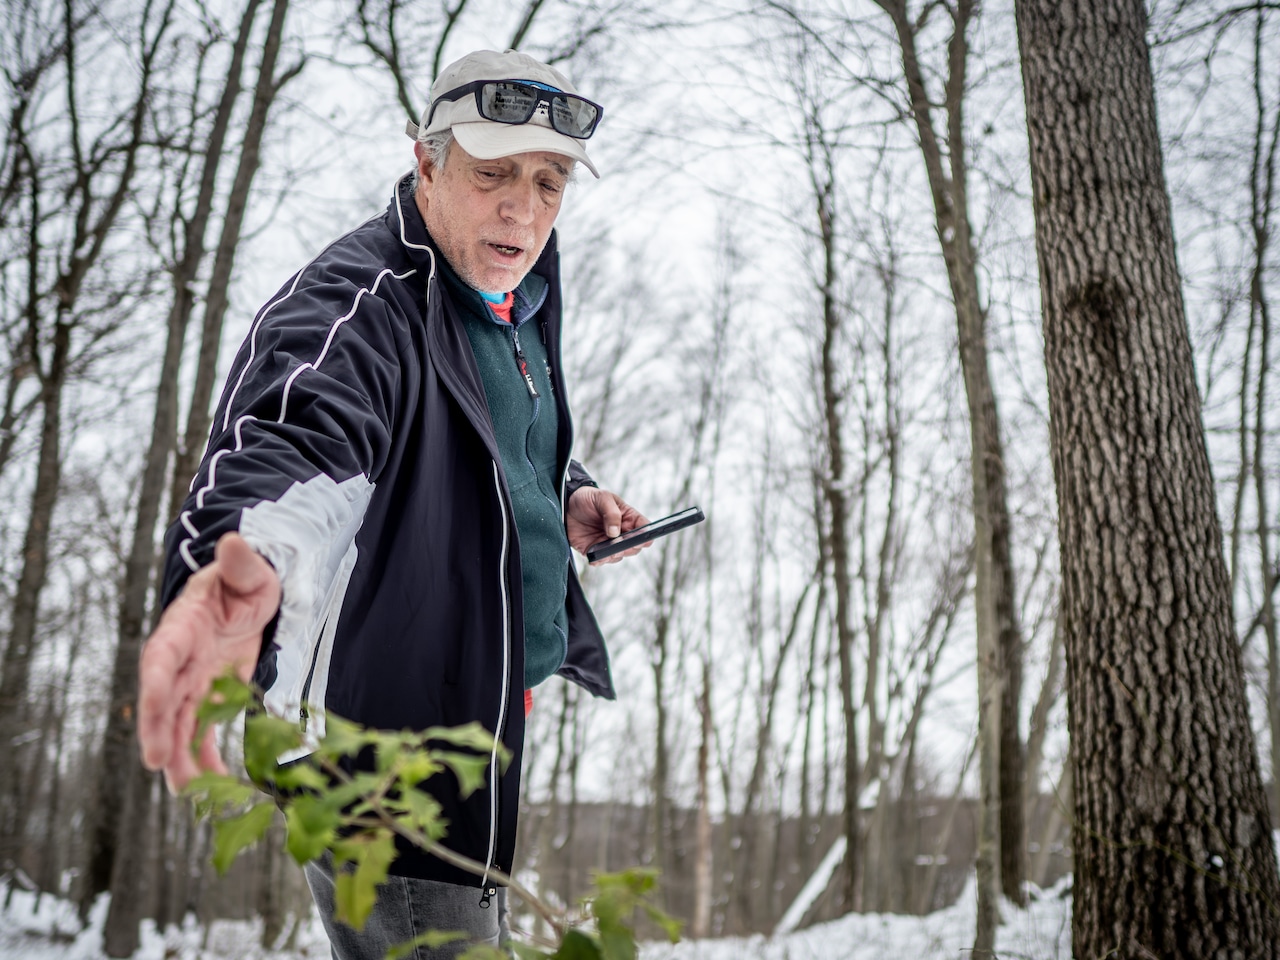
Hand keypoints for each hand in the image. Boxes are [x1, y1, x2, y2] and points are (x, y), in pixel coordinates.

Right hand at [137, 532, 280, 791]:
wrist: (251, 593)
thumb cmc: (245, 578)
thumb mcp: (249, 569)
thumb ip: (241, 563)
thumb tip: (235, 542)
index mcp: (183, 627)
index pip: (162, 657)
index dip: (156, 682)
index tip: (155, 705)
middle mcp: (181, 659)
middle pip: (165, 700)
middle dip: (160, 731)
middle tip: (160, 764)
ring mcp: (195, 681)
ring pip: (181, 724)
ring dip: (182, 756)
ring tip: (189, 792)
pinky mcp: (213, 695)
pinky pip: (205, 730)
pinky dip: (207, 755)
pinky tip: (214, 783)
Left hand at [565, 487, 649, 564]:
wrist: (567, 505)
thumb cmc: (588, 498)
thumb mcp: (602, 498)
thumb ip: (611, 513)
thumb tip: (615, 532)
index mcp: (628, 518)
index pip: (644, 528)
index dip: (646, 534)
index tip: (641, 537)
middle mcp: (622, 533)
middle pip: (635, 546)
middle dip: (629, 547)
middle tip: (619, 543)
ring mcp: (609, 543)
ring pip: (619, 555)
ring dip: (614, 555)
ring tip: (606, 550)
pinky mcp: (595, 550)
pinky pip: (602, 560)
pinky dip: (600, 560)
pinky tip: (595, 558)